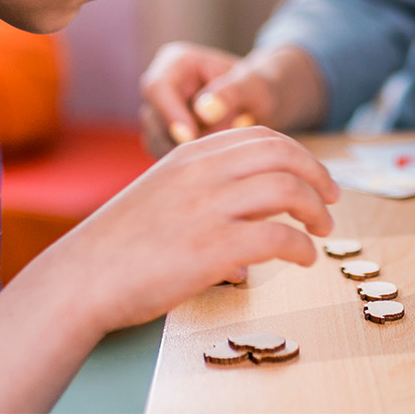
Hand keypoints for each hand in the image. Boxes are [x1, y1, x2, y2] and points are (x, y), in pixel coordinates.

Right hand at [49, 127, 338, 331]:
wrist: (83, 278)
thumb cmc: (120, 245)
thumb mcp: (163, 194)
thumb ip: (204, 188)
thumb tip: (252, 209)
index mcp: (191, 154)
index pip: (262, 136)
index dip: (300, 154)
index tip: (316, 177)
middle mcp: (203, 173)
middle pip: (283, 156)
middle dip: (318, 177)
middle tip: (332, 202)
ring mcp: (209, 208)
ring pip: (288, 192)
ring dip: (316, 211)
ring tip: (322, 231)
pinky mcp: (213, 248)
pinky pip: (277, 238)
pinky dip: (301, 247)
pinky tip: (304, 259)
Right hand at [139, 42, 327, 154]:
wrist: (260, 104)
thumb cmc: (259, 88)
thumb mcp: (253, 86)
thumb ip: (231, 93)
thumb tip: (204, 111)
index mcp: (176, 62)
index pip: (158, 88)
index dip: (170, 114)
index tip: (191, 137)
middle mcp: (161, 87)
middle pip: (153, 118)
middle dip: (182, 137)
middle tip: (218, 148)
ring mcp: (159, 114)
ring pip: (156, 141)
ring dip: (186, 152)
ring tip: (223, 148)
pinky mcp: (163, 137)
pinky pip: (166, 155)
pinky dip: (188, 162)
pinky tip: (214, 159)